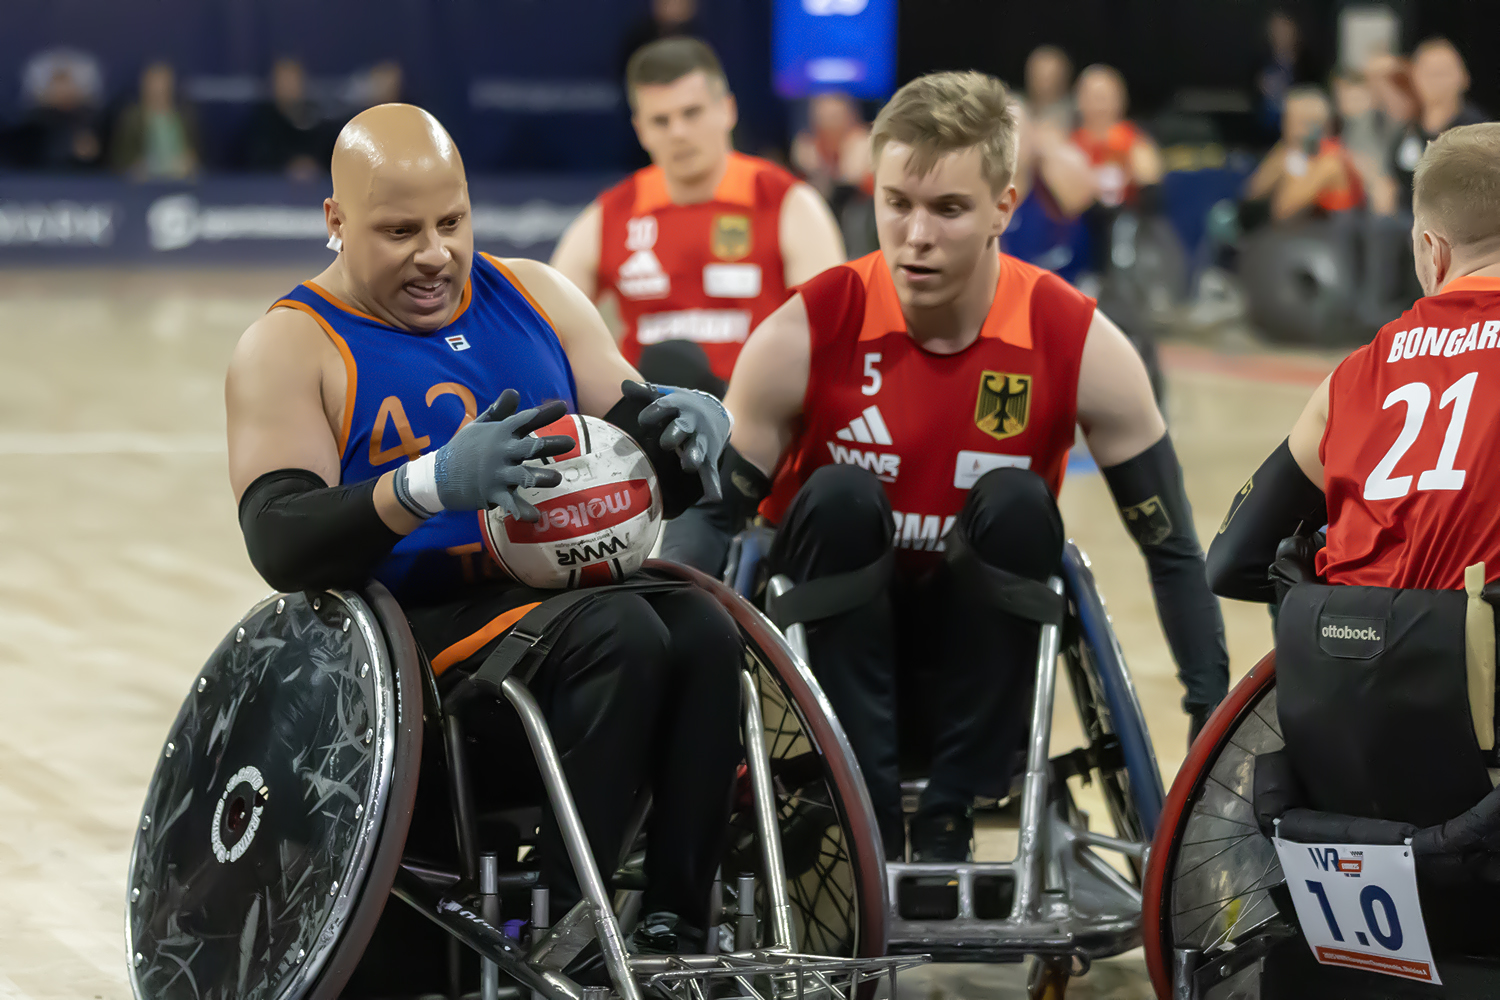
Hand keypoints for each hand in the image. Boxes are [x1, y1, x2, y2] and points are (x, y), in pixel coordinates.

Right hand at [395, 389, 573, 521]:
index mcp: (499, 433)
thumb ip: (500, 411)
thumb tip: (514, 391)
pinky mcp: (491, 493)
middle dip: (549, 444)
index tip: (562, 406)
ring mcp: (496, 474)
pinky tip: (535, 516)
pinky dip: (521, 510)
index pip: (524, 420)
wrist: (438, 476)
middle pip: (528, 447)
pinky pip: (509, 503)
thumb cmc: (464, 448)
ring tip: (557, 479)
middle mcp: (499, 452)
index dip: (543, 413)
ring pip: (521, 476)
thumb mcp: (479, 426)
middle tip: (570, 443)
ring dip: (539, 477)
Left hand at [621, 380, 730, 500]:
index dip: (653, 413)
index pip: (664, 406)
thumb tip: (623, 386)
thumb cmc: (680, 405)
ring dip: (694, 457)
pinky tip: (714, 496)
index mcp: (677, 405)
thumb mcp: (665, 394)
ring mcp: (700, 440)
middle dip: (675, 435)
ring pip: (698, 448)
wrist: (714, 410)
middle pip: (682, 427)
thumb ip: (644, 392)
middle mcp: (690, 422)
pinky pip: (710, 471)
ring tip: (688, 466)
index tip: (642, 421)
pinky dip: (712, 484)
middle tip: (665, 444)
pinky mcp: (708, 456)